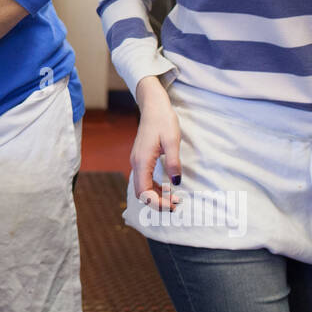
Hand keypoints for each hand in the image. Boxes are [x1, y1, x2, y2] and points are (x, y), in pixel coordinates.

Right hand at [131, 75, 181, 210]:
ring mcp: (137, 161)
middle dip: (156, 202)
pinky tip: (166, 187)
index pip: (143, 191)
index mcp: (142, 161)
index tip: (172, 205)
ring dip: (156, 195)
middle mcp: (136, 163)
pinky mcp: (141, 159)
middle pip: (141, 192)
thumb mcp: (172, 141)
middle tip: (175, 204)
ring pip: (142, 187)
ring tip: (173, 197)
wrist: (153, 106)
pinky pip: (144, 179)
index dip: (156, 202)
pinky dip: (154, 187)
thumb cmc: (163, 121)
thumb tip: (175, 183)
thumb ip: (173, 163)